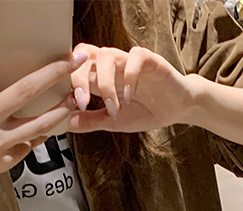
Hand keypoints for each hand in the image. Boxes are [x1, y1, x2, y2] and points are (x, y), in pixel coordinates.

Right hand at [0, 1, 86, 192]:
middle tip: (76, 58)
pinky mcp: (7, 159)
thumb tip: (12, 64)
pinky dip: (45, 130)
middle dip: (55, 72)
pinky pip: (34, 141)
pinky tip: (55, 121)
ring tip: (74, 96)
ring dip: (62, 108)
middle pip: (25, 90)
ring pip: (40, 123)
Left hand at [67, 44, 196, 133]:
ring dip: (105, 83)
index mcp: (101, 76)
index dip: (68, 82)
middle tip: (84, 104)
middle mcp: (113, 65)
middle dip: (80, 79)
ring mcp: (130, 60)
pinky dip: (129, 77)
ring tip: (113, 107)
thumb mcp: (113, 122)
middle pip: (86, 55)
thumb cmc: (145, 111)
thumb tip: (66, 124)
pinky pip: (135, 57)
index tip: (71, 106)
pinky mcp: (150, 60)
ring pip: (107, 55)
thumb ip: (91, 121)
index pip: (76, 66)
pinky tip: (130, 96)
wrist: (176, 109)